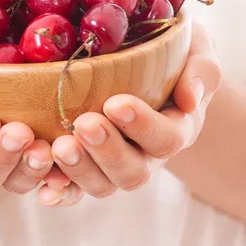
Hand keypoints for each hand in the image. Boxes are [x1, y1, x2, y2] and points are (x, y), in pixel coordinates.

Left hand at [38, 22, 221, 205]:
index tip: (116, 103)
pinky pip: (75, 192)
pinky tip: (45, 187)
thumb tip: (190, 99)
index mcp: (176, 129)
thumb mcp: (196, 53)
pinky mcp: (88, 169)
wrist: (149, 72)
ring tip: (59, 145)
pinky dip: (61, 193)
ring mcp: (115, 166)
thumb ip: (200, 72)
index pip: (167, 138)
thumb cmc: (172, 57)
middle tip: (84, 123)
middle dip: (107, 150)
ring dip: (80, 169)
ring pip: (103, 185)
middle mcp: (147, 156)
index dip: (142, 125)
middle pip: (133, 171)